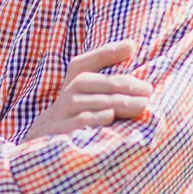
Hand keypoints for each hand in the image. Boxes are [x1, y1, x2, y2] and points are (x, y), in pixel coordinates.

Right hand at [22, 40, 151, 141]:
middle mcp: (63, 96)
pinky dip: (93, 118)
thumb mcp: (90, 96)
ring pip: (86, 102)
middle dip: (120, 84)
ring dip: (115, 102)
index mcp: (71, 84)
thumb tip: (130, 45)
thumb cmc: (78, 118)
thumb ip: (109, 75)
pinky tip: (111, 117)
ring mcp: (59, 115)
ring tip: (141, 105)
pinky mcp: (58, 134)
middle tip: (148, 91)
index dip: (105, 53)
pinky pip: (76, 123)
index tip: (131, 47)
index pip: (82, 63)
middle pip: (88, 82)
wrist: (44, 148)